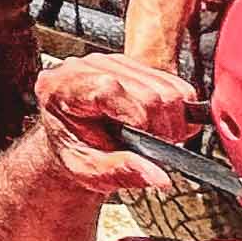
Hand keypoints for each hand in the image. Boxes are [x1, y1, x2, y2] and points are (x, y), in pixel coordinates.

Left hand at [35, 53, 200, 194]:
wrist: (73, 143)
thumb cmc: (73, 153)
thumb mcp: (88, 170)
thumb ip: (121, 172)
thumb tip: (158, 177)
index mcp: (64, 87)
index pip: (112, 90)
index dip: (138, 119)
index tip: (145, 144)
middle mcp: (87, 68)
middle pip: (149, 92)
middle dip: (161, 129)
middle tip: (152, 150)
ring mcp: (113, 62)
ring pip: (169, 89)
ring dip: (172, 123)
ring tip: (153, 140)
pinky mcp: (135, 66)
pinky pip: (176, 86)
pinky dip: (178, 113)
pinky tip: (158, 127)